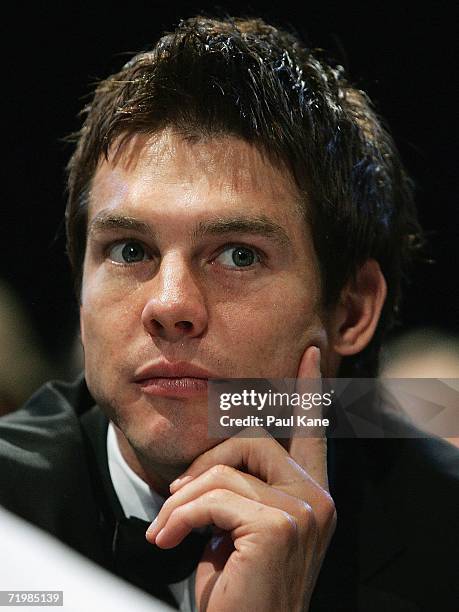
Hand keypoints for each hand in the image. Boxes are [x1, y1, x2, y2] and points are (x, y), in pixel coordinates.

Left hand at [146, 346, 335, 610]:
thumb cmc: (236, 590)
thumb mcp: (237, 530)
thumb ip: (240, 491)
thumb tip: (209, 464)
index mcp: (310, 496)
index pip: (312, 432)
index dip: (308, 390)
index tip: (308, 354)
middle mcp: (316, 498)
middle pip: (252, 438)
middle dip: (205, 461)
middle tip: (174, 497)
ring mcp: (303, 510)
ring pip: (225, 470)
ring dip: (182, 499)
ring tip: (164, 529)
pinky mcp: (278, 525)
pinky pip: (214, 496)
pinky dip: (180, 515)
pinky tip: (168, 540)